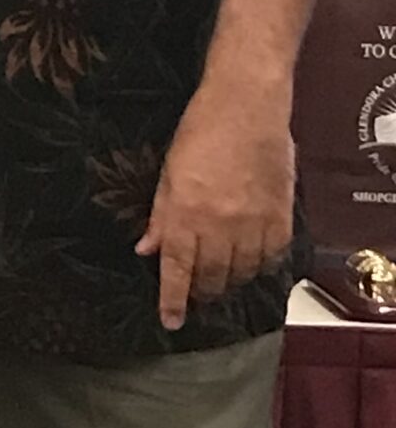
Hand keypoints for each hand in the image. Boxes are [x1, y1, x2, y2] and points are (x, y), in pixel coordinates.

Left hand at [135, 82, 294, 332]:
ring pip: (242, 273)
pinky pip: (271, 257)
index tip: (171, 321)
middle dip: (200, 292)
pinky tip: (250, 263)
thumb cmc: (201, 130)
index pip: (177, 269)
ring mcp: (253, 224)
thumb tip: (146, 250)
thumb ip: (160, 216)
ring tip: (221, 280)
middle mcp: (219, 226)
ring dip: (229, 281)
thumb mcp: (168, 172)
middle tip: (195, 294)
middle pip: (211, 277)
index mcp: (186, 213)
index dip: (172, 300)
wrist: (246, 106)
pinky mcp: (280, 217)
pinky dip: (259, 265)